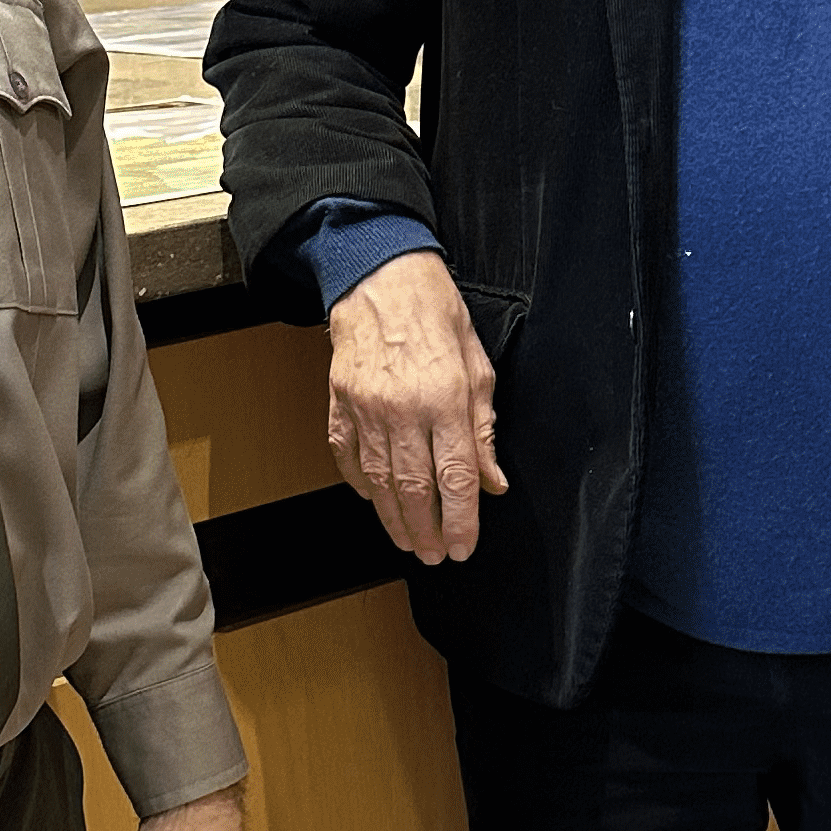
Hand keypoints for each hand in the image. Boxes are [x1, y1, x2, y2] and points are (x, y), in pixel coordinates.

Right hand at [326, 250, 506, 563]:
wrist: (379, 275)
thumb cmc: (433, 310)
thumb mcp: (477, 362)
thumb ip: (483, 427)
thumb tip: (492, 479)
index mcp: (445, 398)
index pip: (455, 477)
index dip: (461, 521)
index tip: (463, 546)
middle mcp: (403, 409)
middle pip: (413, 489)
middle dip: (426, 531)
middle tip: (434, 555)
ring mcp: (365, 409)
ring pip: (379, 482)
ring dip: (394, 519)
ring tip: (408, 541)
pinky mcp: (339, 404)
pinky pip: (347, 457)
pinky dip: (361, 484)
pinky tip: (374, 500)